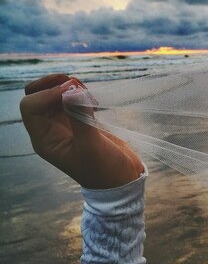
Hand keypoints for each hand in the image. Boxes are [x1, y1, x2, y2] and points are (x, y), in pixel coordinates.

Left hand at [20, 73, 144, 188]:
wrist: (121, 180)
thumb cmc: (104, 170)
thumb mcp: (91, 145)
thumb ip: (80, 117)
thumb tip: (71, 91)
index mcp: (44, 139)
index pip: (30, 107)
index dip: (46, 94)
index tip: (71, 91)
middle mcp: (50, 130)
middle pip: (36, 96)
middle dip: (52, 84)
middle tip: (74, 83)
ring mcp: (64, 124)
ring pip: (53, 94)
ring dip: (67, 86)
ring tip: (87, 92)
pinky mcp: (79, 120)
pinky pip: (71, 98)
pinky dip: (79, 92)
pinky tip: (93, 99)